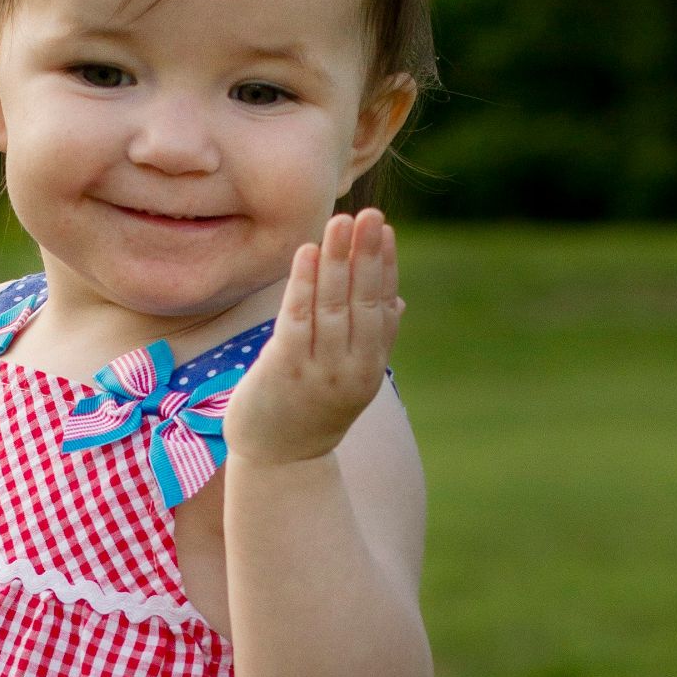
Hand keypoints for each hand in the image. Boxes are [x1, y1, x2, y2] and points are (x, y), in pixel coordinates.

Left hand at [224, 208, 403, 465]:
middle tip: (369, 215)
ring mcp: (318, 369)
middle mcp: (351, 367)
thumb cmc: (311, 411)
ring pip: (332, 305)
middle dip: (365, 256)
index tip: (386, 230)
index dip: (385, 267)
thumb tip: (397, 300)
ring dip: (336, 261)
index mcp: (369, 366)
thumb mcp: (350, 376)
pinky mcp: (284, 369)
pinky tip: (306, 253)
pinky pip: (296, 318)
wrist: (279, 461)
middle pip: (362, 302)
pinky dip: (302, 284)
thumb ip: (372, 339)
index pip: (381, 307)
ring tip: (340, 222)